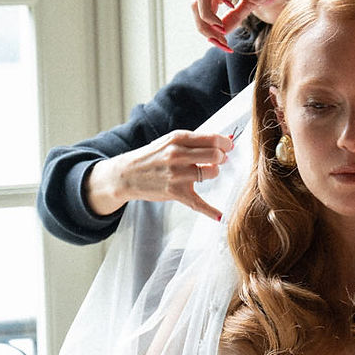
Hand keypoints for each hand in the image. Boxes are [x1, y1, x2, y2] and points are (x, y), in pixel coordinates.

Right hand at [85, 131, 232, 220]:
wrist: (127, 174)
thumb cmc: (152, 156)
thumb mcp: (169, 141)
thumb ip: (194, 140)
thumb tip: (224, 140)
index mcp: (177, 139)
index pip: (212, 138)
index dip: (225, 143)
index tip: (228, 146)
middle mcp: (177, 155)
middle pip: (215, 155)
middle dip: (222, 157)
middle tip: (220, 159)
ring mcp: (176, 175)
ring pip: (211, 173)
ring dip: (214, 172)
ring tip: (206, 171)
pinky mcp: (175, 192)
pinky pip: (198, 203)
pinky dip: (210, 211)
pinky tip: (219, 216)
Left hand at [192, 0, 333, 49]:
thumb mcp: (249, 5)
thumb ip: (236, 17)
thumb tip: (223, 33)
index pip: (203, 17)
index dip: (211, 34)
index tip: (226, 47)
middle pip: (195, 8)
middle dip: (204, 28)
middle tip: (221, 42)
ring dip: (206, 14)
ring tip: (220, 28)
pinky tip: (231, 5)